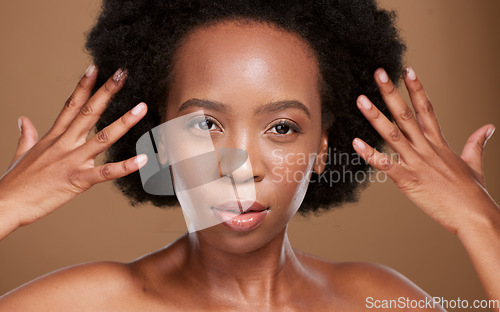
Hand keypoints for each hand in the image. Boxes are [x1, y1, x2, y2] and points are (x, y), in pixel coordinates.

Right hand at [0, 65, 147, 234]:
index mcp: (53, 137)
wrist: (5, 204)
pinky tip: (143, 160)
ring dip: (123, 122)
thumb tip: (23, 119)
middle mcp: (64, 144)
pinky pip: (105, 173)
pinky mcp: (76, 180)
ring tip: (141, 108)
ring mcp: (71, 161)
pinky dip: (125, 167)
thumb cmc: (15, 182)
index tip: (95, 68)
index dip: (83, 86)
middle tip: (123, 74)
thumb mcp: (21, 153)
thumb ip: (26, 135)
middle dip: (107, 92)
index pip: (70, 105)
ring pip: (102, 138)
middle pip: (88, 112)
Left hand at [352, 67, 497, 234]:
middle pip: (406, 114)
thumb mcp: (474, 164)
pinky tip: (356, 142)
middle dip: (391, 93)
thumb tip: (488, 127)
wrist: (475, 217)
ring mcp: (417, 163)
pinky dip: (370, 154)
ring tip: (360, 100)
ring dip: (375, 117)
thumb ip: (476, 143)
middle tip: (378, 73)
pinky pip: (386, 165)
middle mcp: (427, 148)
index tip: (407, 70)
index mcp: (439, 143)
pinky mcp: (408, 180)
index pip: (427, 109)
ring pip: (393, 135)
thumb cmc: (473, 193)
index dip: (416, 88)